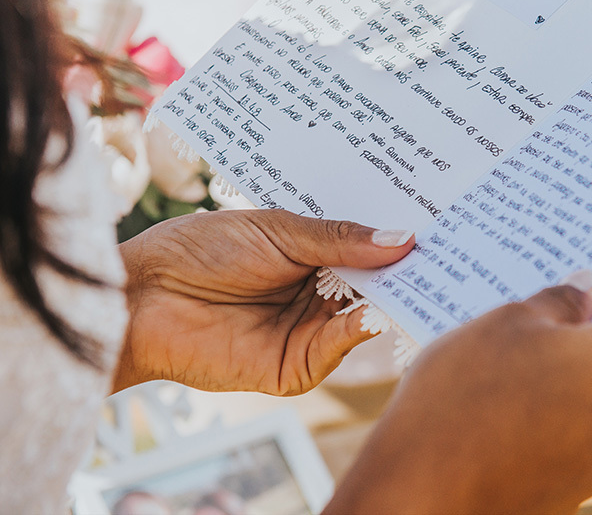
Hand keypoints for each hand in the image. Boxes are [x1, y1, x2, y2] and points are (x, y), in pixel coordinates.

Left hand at [114, 209, 413, 394]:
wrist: (142, 297)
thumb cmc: (200, 250)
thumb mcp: (279, 231)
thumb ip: (341, 240)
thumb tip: (405, 239)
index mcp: (313, 255)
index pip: (368, 250)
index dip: (399, 240)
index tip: (441, 223)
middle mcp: (316, 295)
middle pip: (375, 284)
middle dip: (408, 269)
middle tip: (450, 251)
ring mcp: (309, 331)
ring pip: (366, 314)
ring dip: (395, 297)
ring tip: (428, 273)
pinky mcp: (297, 367)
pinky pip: (340, 345)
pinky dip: (363, 326)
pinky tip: (380, 306)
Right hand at [325, 272, 591, 514]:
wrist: (417, 495)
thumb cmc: (461, 397)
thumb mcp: (505, 322)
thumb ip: (559, 301)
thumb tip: (587, 293)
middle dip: (589, 338)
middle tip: (538, 319)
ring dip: (564, 383)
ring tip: (504, 372)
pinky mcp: (572, 495)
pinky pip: (571, 442)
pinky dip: (547, 424)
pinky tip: (498, 416)